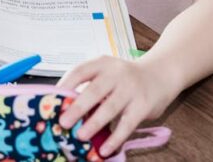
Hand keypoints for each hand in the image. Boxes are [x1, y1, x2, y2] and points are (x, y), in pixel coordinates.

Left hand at [56, 56, 177, 157]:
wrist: (160, 74)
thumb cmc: (126, 78)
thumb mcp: (108, 74)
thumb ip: (90, 87)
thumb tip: (64, 111)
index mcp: (102, 64)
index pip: (80, 71)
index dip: (65, 85)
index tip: (52, 100)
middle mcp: (116, 73)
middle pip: (94, 90)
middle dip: (77, 107)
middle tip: (63, 122)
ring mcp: (131, 89)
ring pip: (110, 108)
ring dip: (94, 123)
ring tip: (80, 136)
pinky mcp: (142, 105)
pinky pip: (127, 124)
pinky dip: (115, 138)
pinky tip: (105, 149)